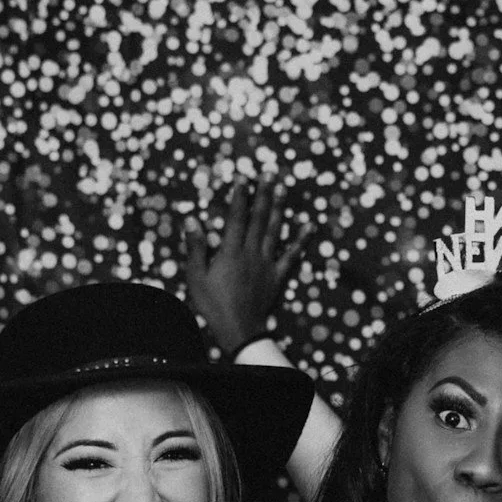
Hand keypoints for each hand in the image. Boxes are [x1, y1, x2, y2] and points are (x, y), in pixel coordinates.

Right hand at [185, 180, 308, 357]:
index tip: (243, 177)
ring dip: (279, 208)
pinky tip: (308, 227)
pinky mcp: (278, 275)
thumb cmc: (214, 304)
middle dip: (264, 194)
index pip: (236, 217)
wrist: (239, 328)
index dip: (239, 196)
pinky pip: (291, 255)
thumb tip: (192, 220)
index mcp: (231, 251)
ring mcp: (267, 263)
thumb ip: (196, 247)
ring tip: (283, 189)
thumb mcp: (197, 277)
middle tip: (270, 173)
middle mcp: (251, 252)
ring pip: (275, 230)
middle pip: (259, 218)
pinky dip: (301, 240)